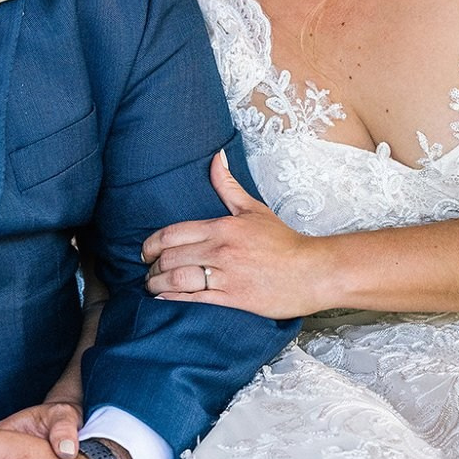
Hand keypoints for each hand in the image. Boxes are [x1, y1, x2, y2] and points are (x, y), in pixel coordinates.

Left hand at [142, 151, 320, 318]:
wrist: (313, 271)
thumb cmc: (284, 242)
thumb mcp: (254, 210)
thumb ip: (228, 185)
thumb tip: (216, 157)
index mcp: (223, 227)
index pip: (173, 233)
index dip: (152, 243)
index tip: (145, 251)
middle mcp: (221, 250)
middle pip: (170, 257)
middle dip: (152, 266)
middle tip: (148, 270)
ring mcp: (226, 276)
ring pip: (177, 279)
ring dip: (157, 283)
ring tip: (153, 286)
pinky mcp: (233, 299)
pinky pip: (193, 300)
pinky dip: (173, 300)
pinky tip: (164, 300)